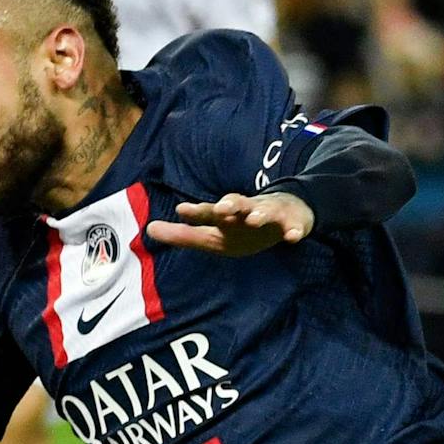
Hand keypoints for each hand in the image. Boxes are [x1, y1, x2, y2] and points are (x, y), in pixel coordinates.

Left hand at [146, 190, 314, 254]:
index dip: (197, 212)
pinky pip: (294, 227)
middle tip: (221, 210)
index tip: (181, 210)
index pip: (209, 213)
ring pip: (264, 212)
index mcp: (227, 217)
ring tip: (254, 220)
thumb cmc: (243, 227)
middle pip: (237, 206)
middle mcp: (246, 212)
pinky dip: (293, 231)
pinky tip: (292, 238)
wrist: (286, 215)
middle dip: (229, 206)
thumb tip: (149, 229)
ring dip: (259, 215)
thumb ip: (184, 234)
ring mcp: (271, 216)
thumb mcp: (214, 234)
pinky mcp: (292, 223)